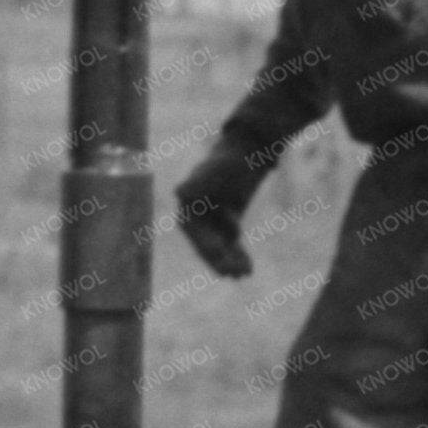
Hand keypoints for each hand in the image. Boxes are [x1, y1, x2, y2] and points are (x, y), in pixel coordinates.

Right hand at [173, 140, 270, 279]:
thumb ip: (199, 181)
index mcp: (187, 204)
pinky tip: (248, 270)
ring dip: (230, 262)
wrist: (246, 154)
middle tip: (233, 272)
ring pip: (219, 248)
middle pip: (206, 244)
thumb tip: (179, 193)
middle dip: (219, 259)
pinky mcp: (226, 226)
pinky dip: (238, 256)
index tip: (220, 255)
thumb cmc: (229, 160)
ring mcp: (211, 222)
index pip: (194, 231)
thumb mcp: (217, 169)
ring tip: (243, 274)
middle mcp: (195, 216)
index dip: (205, 245)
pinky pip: (231, 246)